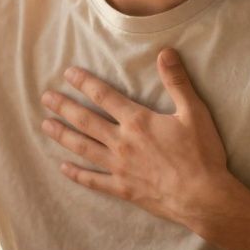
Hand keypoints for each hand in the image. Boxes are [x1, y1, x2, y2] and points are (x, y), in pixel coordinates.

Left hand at [39, 47, 235, 227]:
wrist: (203, 197)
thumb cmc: (201, 154)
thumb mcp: (194, 112)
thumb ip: (177, 81)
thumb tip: (166, 52)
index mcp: (137, 121)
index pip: (103, 96)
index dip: (84, 83)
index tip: (67, 74)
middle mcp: (122, 142)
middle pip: (86, 120)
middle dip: (64, 107)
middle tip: (45, 97)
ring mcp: (119, 167)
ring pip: (83, 147)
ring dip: (63, 135)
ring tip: (45, 125)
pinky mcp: (122, 189)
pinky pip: (93, 181)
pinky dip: (76, 174)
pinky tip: (63, 167)